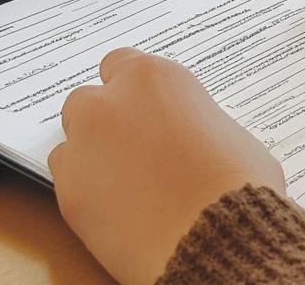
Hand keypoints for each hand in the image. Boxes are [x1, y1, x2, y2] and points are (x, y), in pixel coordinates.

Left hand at [49, 48, 285, 284]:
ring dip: (91, 155)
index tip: (139, 110)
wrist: (217, 239)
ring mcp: (83, 144)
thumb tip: (192, 139)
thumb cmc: (237, 187)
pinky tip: (116, 210)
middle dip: (105, 122)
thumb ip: (194, 123)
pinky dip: (85, 192)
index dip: (130, 92)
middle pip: (88, 100)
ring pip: (71, 141)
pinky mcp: (69, 190)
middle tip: (132, 152)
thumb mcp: (230, 135)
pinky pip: (67, 182)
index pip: (120, 64)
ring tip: (125, 187)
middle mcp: (110, 103)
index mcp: (153, 78)